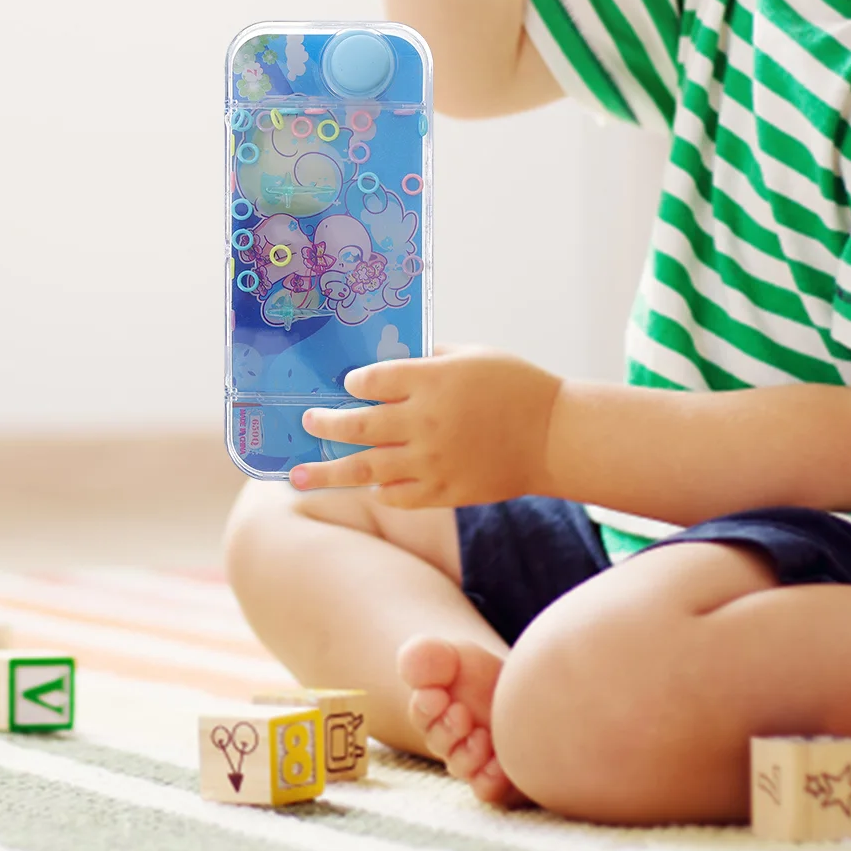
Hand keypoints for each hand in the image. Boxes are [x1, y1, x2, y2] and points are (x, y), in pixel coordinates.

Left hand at [293, 348, 562, 507]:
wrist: (553, 436)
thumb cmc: (515, 385)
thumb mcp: (473, 355)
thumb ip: (430, 357)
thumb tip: (391, 358)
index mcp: (433, 380)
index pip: (374, 380)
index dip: (355, 382)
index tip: (348, 383)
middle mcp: (426, 422)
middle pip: (359, 425)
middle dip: (325, 424)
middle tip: (307, 422)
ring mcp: (432, 461)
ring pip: (366, 468)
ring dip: (328, 471)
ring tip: (297, 476)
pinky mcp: (444, 491)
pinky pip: (397, 495)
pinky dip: (378, 489)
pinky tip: (367, 483)